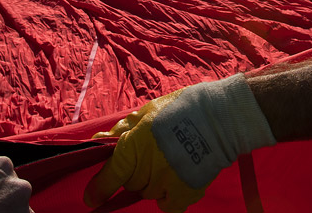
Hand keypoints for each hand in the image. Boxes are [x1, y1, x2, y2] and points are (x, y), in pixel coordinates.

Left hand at [84, 75, 274, 212]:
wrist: (219, 118)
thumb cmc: (182, 108)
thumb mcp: (148, 112)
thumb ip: (123, 129)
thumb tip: (99, 141)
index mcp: (132, 147)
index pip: (108, 177)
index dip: (98, 189)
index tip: (92, 199)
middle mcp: (144, 170)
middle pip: (131, 183)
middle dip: (136, 172)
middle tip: (152, 154)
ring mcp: (164, 185)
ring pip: (149, 192)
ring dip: (153, 181)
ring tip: (171, 160)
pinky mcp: (183, 195)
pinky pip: (168, 205)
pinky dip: (170, 197)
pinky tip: (178, 178)